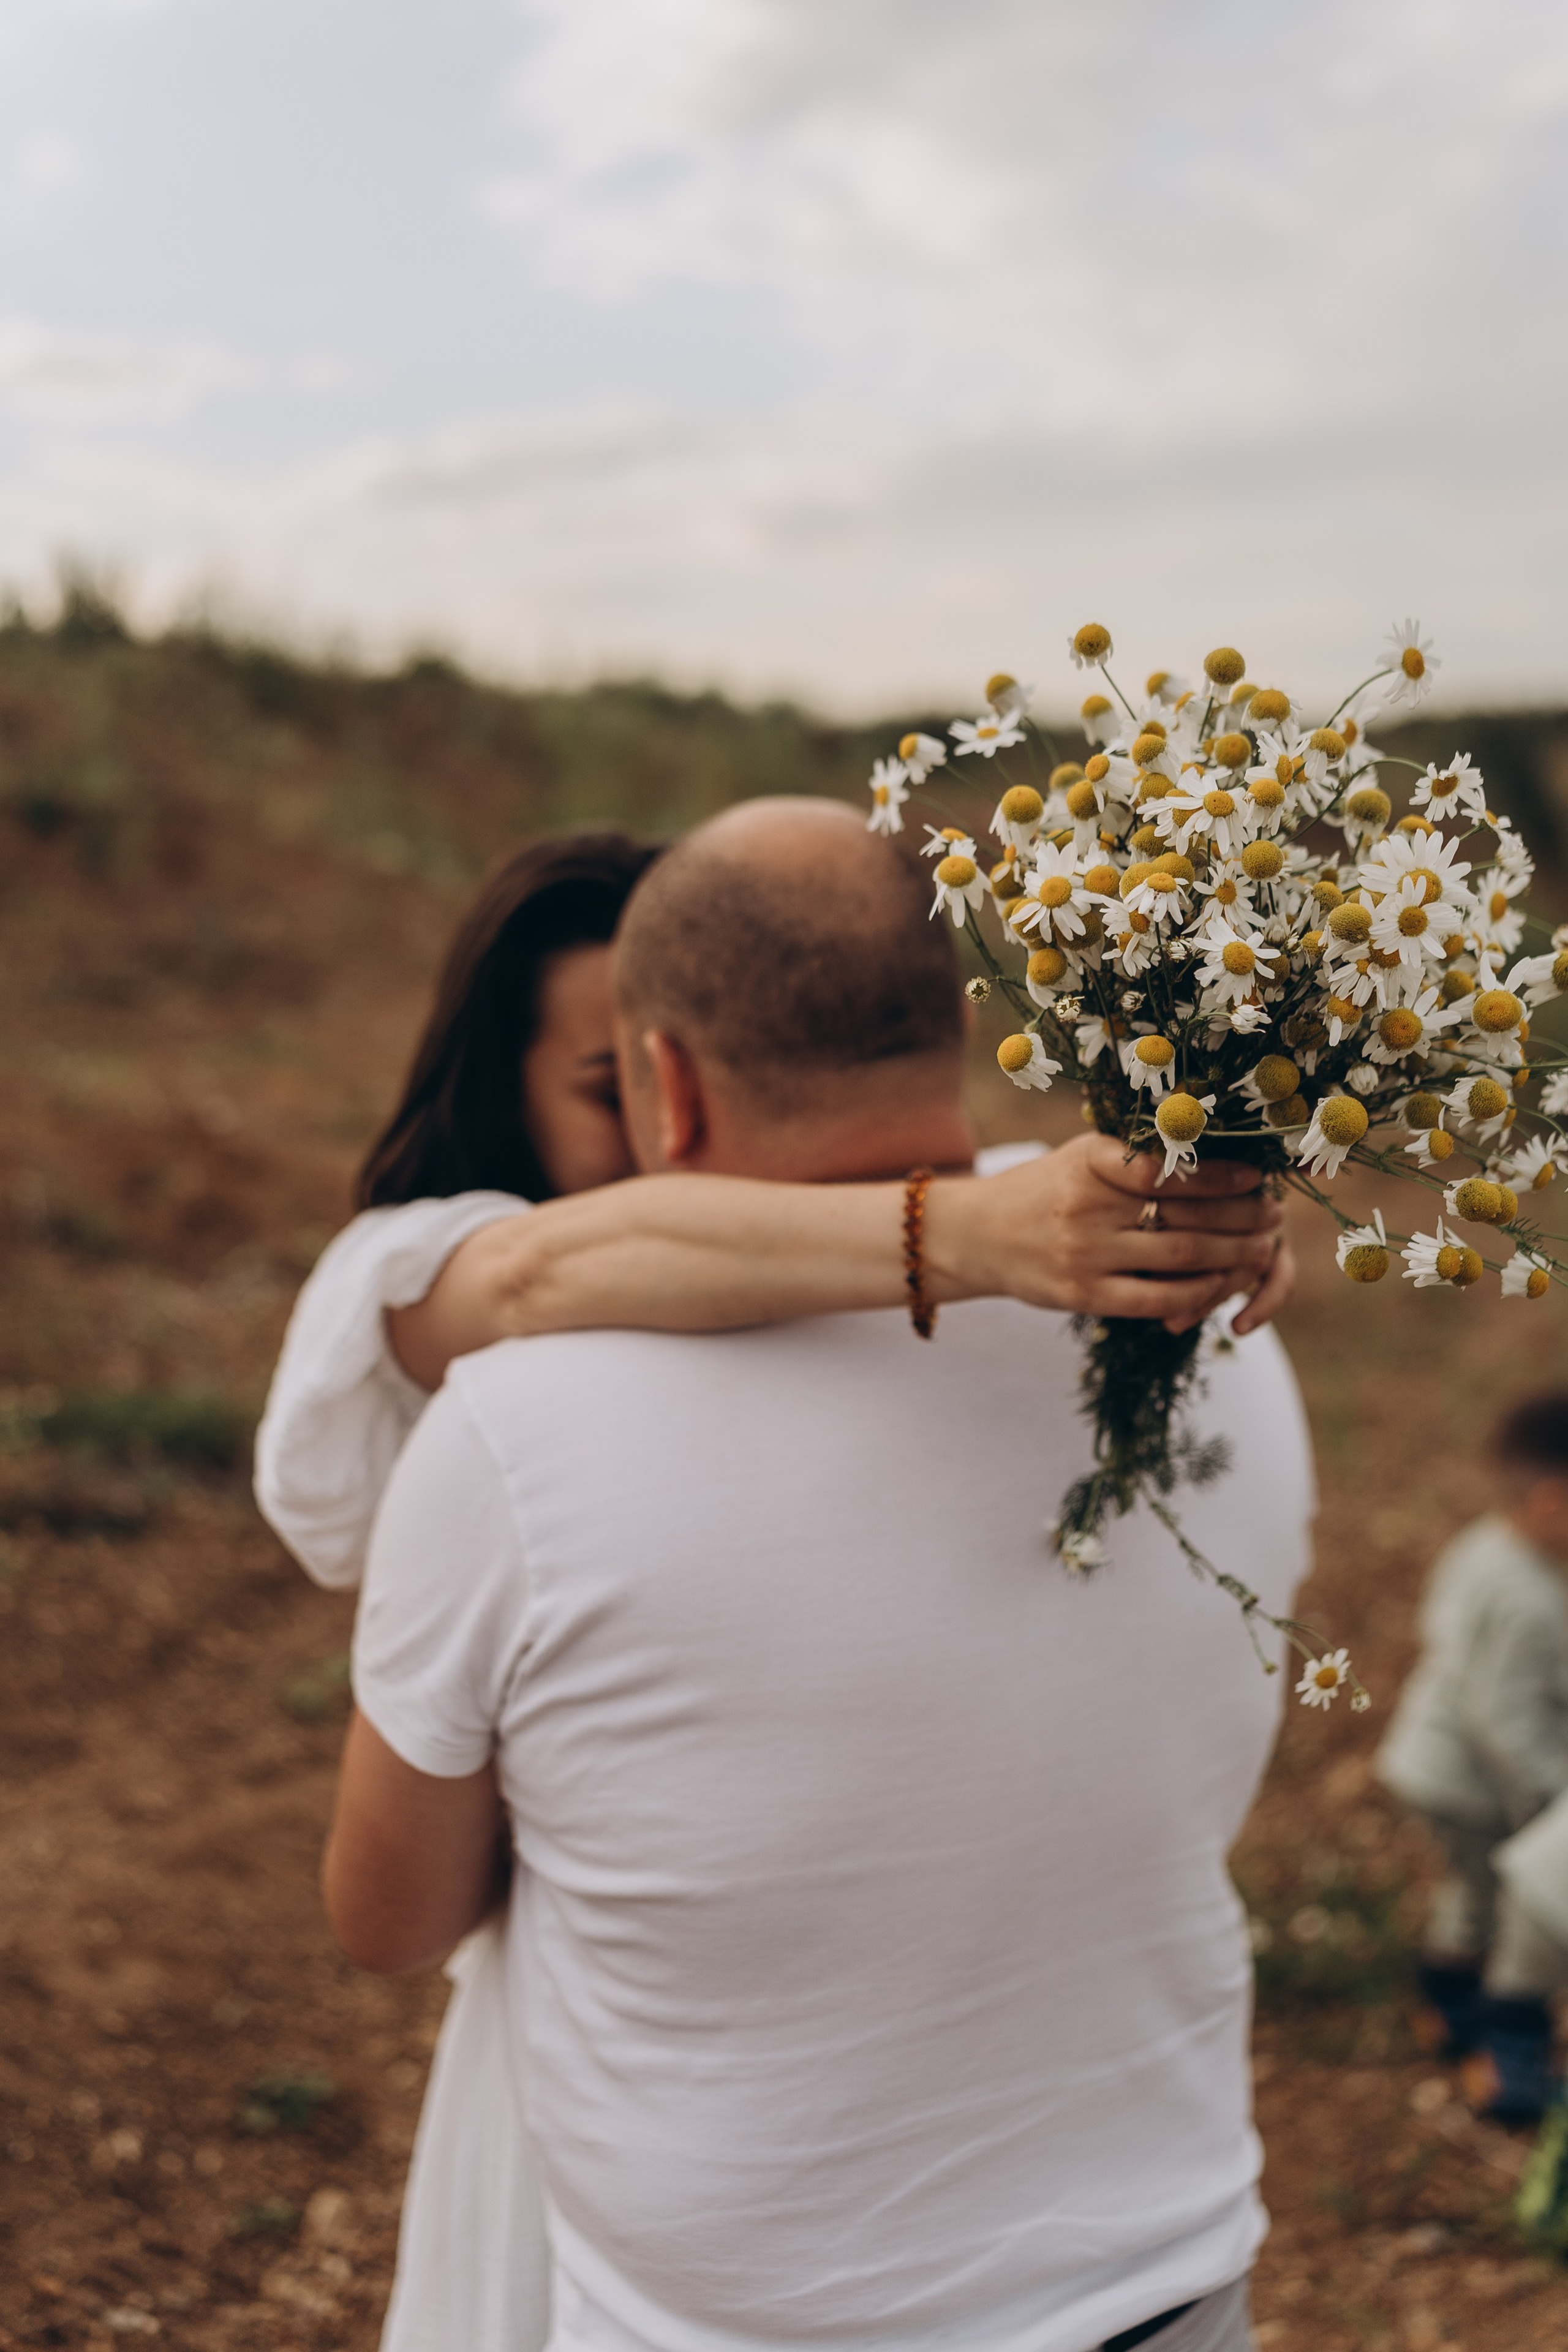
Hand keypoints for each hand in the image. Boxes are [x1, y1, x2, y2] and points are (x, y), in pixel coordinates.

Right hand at [937, 1133, 1293, 1334]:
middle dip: (1241, 1217)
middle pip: (1184, 1216)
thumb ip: (1136, 1155)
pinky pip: (1155, 1299)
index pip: (1166, 1168)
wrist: (977, 1235)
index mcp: (1090, 1161)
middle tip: (1273, 1214)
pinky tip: (1221, 1284)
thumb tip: (1215, 1151)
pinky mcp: (1081, 1296)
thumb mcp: (1082, 1157)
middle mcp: (1087, 1207)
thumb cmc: (1045, 1189)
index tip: (1256, 1175)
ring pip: (1179, 1258)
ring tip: (1260, 1247)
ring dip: (1231, 1254)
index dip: (1219, 1174)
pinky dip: (1196, 1293)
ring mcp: (1084, 1255)